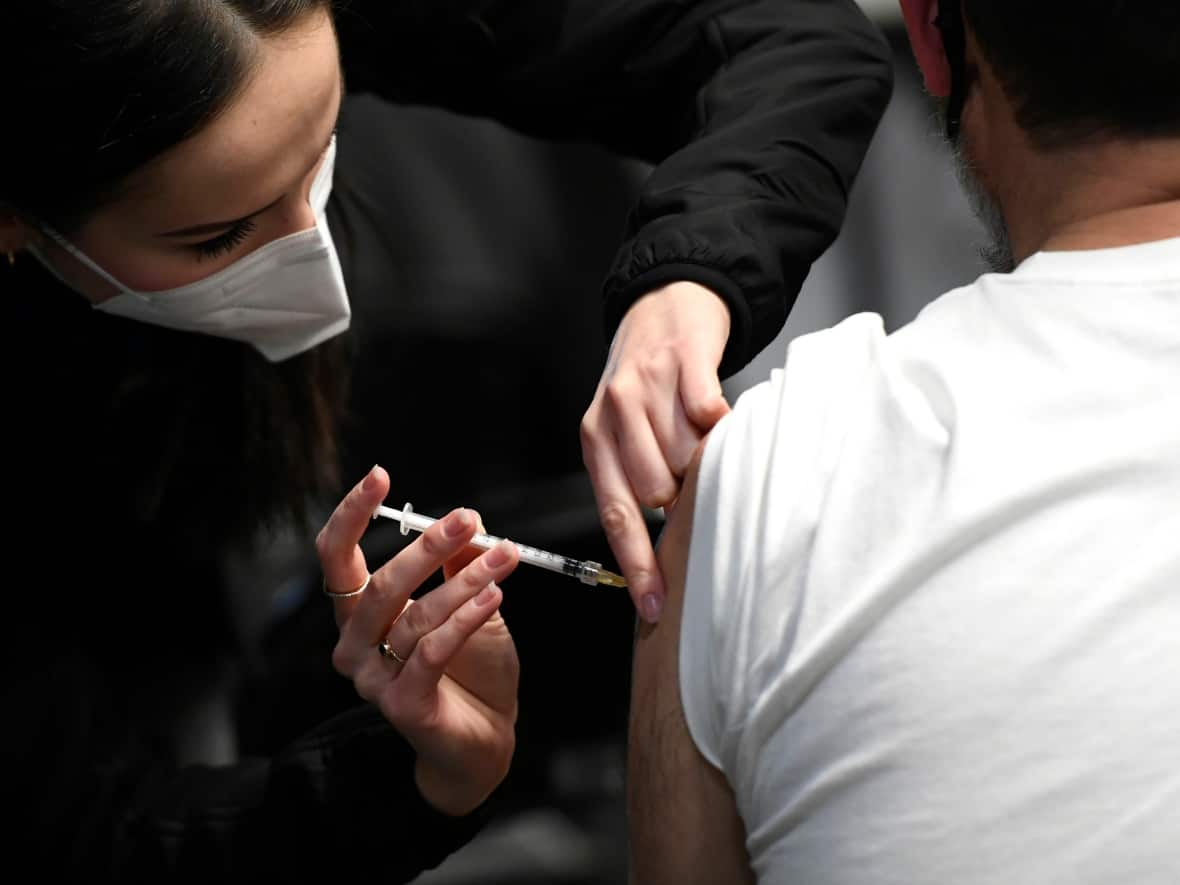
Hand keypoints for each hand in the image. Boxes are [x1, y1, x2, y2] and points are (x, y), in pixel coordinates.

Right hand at [317, 466, 520, 815]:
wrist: (485, 736)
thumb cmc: (471, 667)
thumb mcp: (467, 604)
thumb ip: (458, 567)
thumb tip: (466, 521)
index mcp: (359, 614)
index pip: (336, 556)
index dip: (352, 514)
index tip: (380, 475)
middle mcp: (355, 645)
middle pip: (378, 585)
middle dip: (426, 547)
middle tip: (468, 519)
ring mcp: (374, 679)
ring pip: (415, 617)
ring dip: (465, 582)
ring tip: (504, 558)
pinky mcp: (402, 705)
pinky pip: (432, 652)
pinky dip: (465, 619)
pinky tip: (494, 596)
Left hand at [581, 281, 730, 622]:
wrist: (664, 301)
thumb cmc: (646, 379)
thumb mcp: (623, 430)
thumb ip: (635, 478)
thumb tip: (664, 547)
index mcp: (595, 440)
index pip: (614, 516)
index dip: (636, 565)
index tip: (654, 607)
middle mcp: (613, 413)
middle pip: (655, 491)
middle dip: (681, 497)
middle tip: (694, 476)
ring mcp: (647, 385)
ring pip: (686, 457)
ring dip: (704, 459)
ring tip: (701, 436)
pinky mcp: (683, 360)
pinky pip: (711, 413)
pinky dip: (723, 424)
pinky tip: (717, 415)